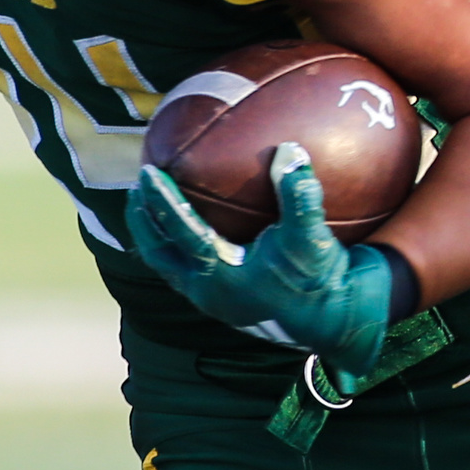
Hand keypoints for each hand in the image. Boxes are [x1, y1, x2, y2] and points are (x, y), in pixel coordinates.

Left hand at [128, 146, 399, 383]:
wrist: (334, 319)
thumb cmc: (321, 279)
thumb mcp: (312, 238)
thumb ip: (299, 196)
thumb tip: (288, 150)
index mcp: (223, 278)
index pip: (181, 234)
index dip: (162, 203)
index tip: (147, 173)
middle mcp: (208, 291)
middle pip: (159, 254)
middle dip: (142, 221)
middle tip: (135, 187)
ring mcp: (211, 297)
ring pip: (168, 264)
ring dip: (154, 234)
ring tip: (146, 203)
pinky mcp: (222, 296)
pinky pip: (187, 266)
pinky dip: (179, 242)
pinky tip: (185, 220)